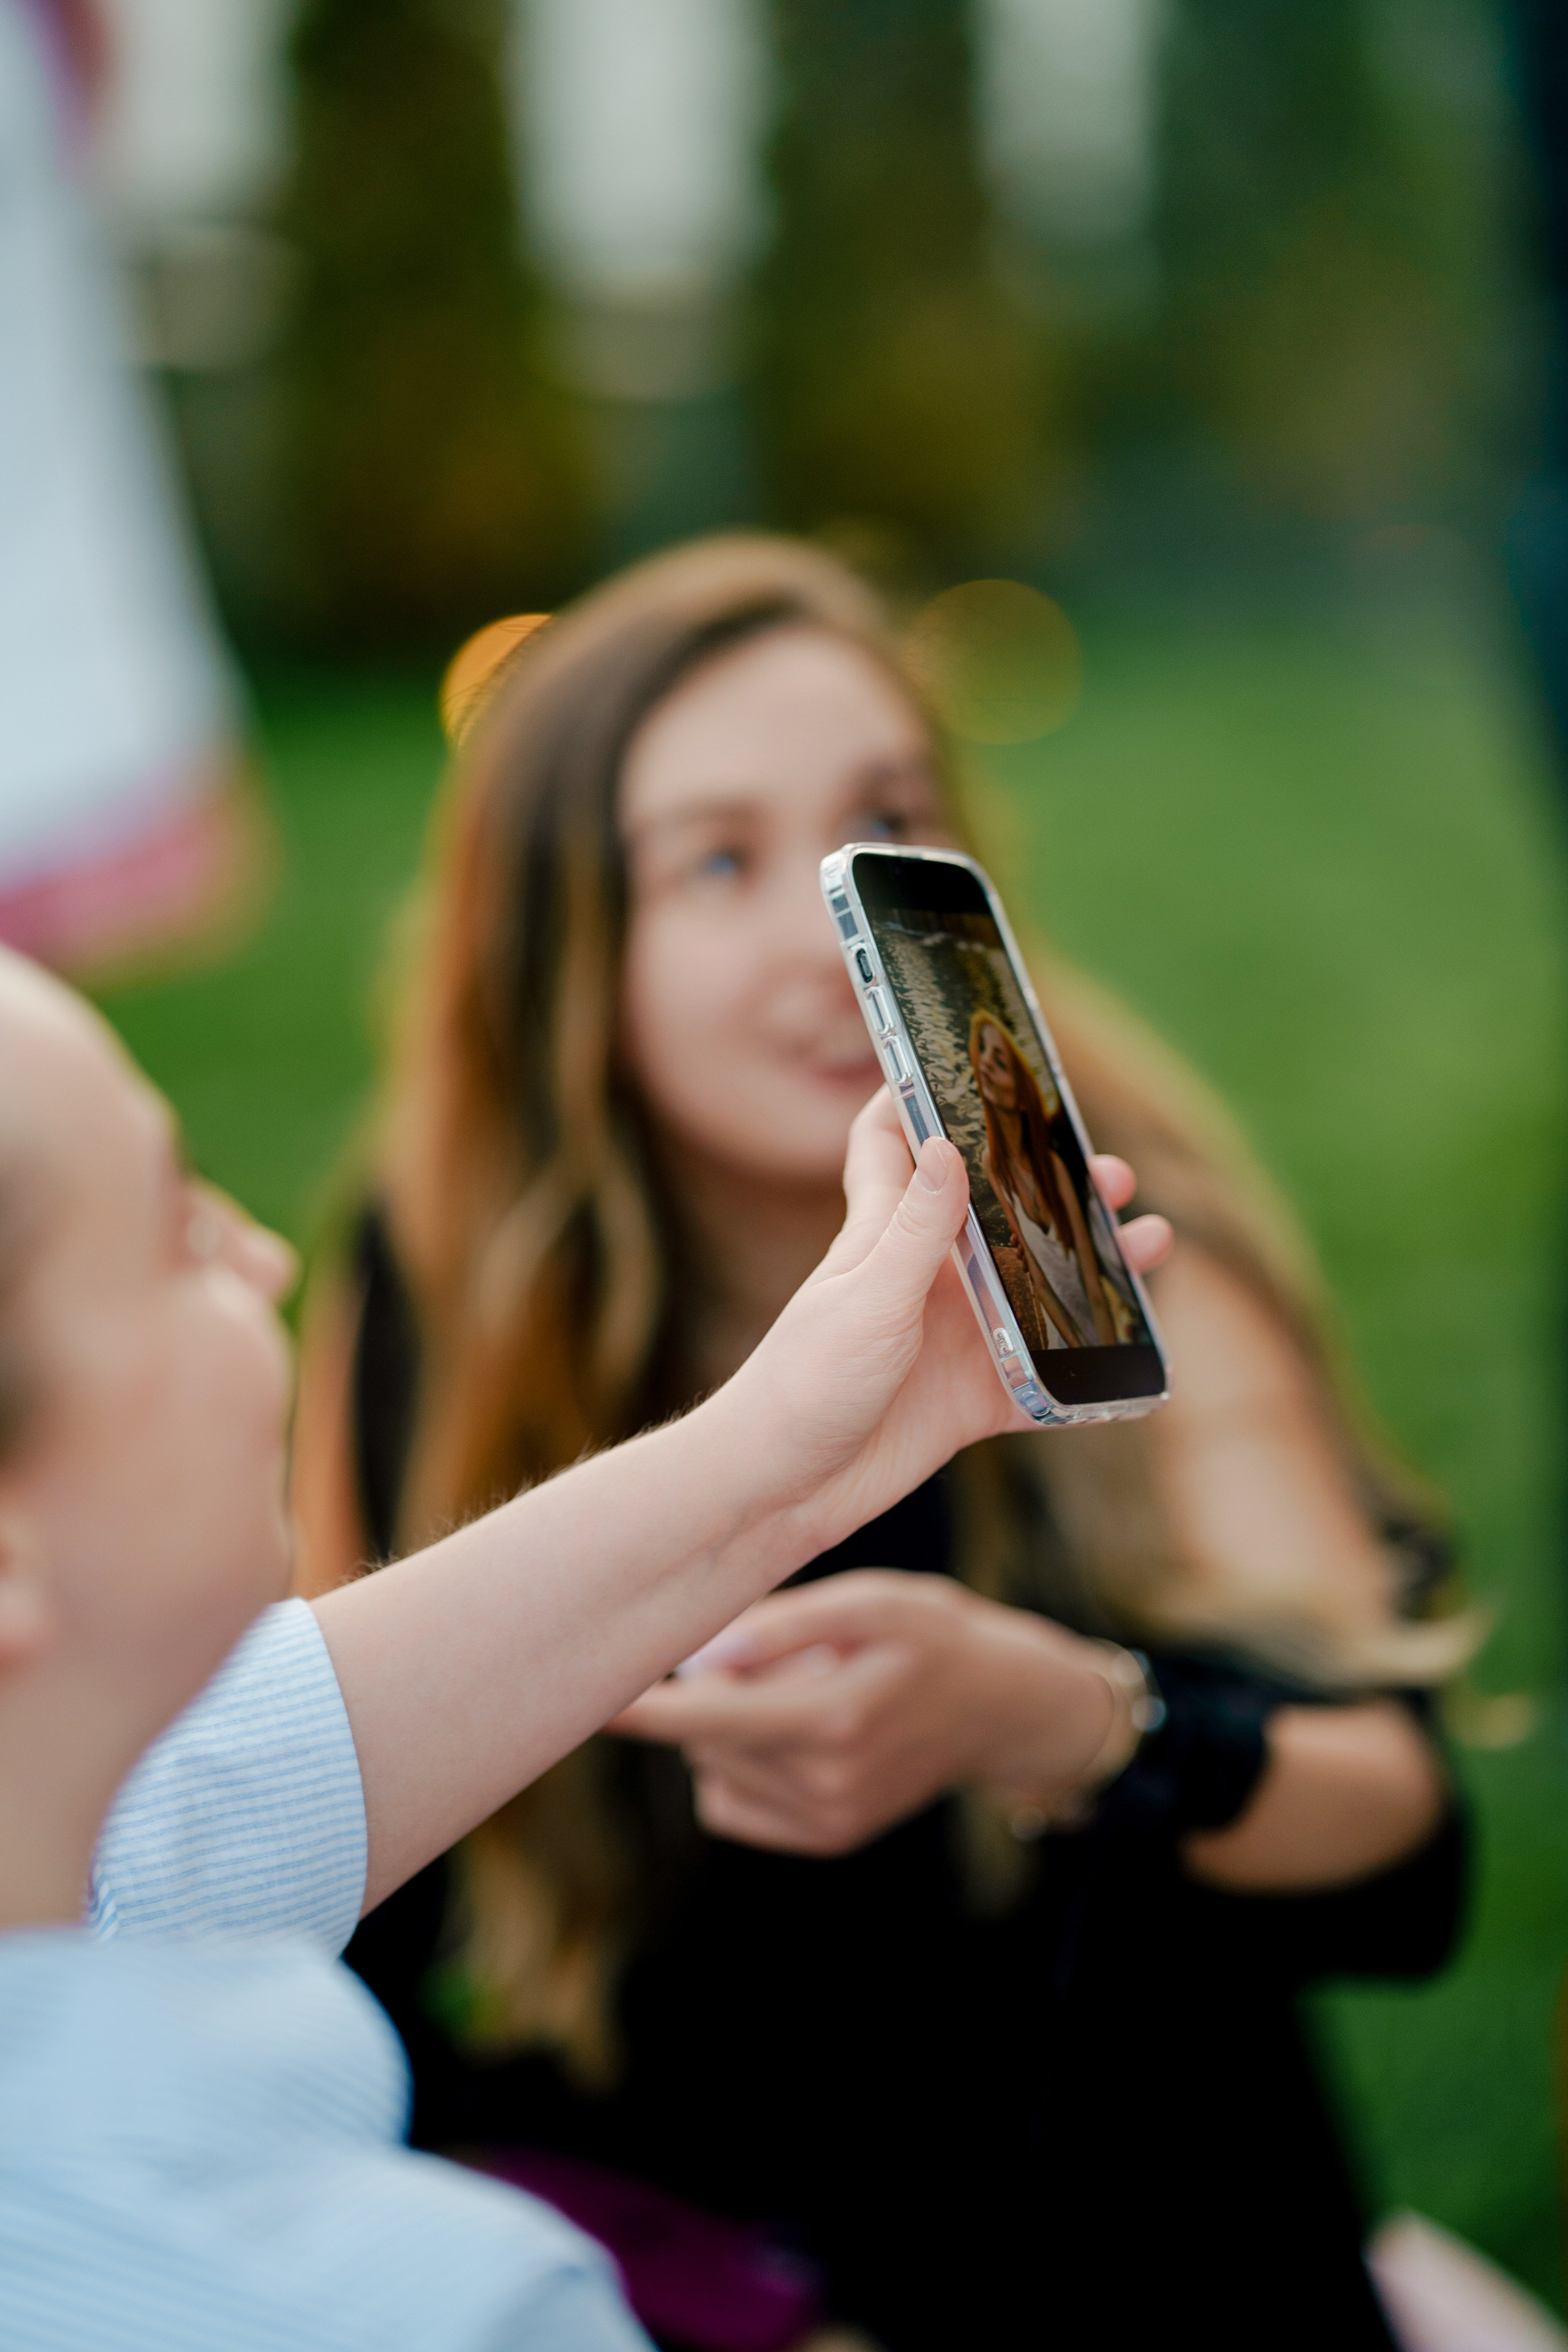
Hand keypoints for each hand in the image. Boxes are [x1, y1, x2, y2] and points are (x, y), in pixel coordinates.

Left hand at [609, 1568, 1121, 1855]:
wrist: (1002, 1709)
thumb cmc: (933, 1635)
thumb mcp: (872, 1603)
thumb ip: (783, 1626)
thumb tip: (699, 1660)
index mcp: (832, 1721)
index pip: (704, 1718)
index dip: (639, 1710)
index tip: (579, 1701)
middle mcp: (824, 1785)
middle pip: (704, 1736)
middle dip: (712, 1690)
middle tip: (776, 1654)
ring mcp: (825, 1822)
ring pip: (712, 1768)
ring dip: (728, 1727)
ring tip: (802, 1690)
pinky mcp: (824, 1840)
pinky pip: (732, 1802)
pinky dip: (740, 1765)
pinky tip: (795, 1732)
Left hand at [709, 1091, 1170, 1564]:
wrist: (782, 1490)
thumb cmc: (802, 1384)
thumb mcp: (866, 1299)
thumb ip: (915, 1229)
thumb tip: (946, 1143)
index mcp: (885, 1235)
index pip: (894, 1144)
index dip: (919, 1099)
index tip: (967, 1061)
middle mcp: (925, 1278)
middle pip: (1000, 1213)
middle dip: (1055, 1186)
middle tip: (1109, 1171)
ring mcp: (954, 1337)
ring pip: (1039, 1289)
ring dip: (1093, 1267)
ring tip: (1149, 1242)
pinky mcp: (975, 1397)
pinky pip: (1046, 1377)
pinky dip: (1087, 1369)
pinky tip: (1135, 1353)